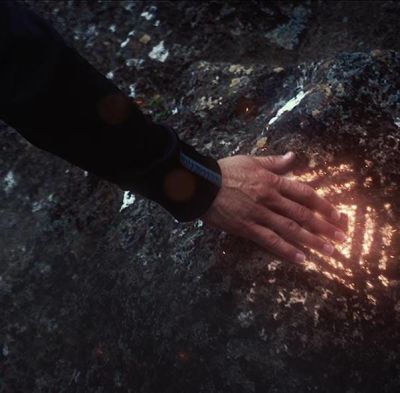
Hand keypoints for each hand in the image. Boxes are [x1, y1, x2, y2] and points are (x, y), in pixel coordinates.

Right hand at [201, 152, 345, 262]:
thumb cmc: (225, 171)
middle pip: (302, 214)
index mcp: (272, 181)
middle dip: (324, 227)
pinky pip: (270, 241)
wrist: (201, 185)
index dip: (323, 205)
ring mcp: (260, 215)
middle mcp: (270, 199)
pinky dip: (286, 250)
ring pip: (291, 229)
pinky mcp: (247, 228)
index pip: (304, 194)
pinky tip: (301, 259)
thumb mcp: (251, 160)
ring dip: (312, 241)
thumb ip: (274, 161)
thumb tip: (293, 156)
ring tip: (329, 251)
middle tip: (341, 238)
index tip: (337, 215)